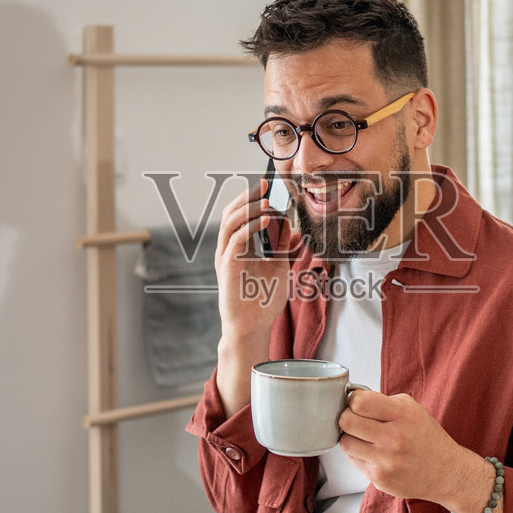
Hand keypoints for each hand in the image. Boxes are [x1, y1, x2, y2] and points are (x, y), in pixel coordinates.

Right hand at [214, 178, 290, 344]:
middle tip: (263, 184)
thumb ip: (280, 245)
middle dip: (246, 197)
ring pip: (230, 223)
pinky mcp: (227, 267)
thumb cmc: (263, 301)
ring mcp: (225, 257)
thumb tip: (287, 222)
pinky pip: (236, 240)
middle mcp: (228, 250)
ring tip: (266, 201)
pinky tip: (266, 219)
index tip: (268, 188)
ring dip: (248, 208)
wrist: (252, 327)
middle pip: (230, 214)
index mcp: (238, 248)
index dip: (251, 200)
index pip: (240, 216)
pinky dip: (250, 227)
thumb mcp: (278, 266)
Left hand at [337, 389, 484, 506]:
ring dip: (351, 437)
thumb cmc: (426, 438)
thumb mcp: (412, 409)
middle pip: (346, 421)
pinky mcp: (380, 479)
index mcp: (403, 415)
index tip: (359, 404)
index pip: (359, 402)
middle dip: (348, 417)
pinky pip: (353, 460)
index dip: (354, 401)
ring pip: (345, 442)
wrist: (446, 472)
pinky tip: (374, 452)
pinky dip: (359, 454)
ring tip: (365, 437)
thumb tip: (351, 400)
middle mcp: (394, 438)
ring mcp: (386, 461)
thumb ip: (382, 402)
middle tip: (356, 420)